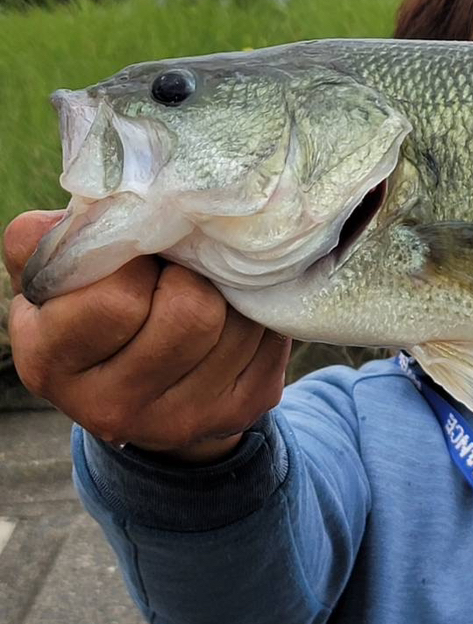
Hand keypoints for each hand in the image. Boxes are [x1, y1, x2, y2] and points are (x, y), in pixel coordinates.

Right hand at [4, 210, 290, 462]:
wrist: (134, 381)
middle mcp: (110, 406)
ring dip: (230, 291)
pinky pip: (270, 343)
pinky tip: (233, 314)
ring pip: (240, 324)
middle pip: (193, 312)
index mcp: (51, 361)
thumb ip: (61, 239)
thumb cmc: (90, 306)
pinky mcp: (237, 413)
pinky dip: (259, 315)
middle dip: (193, 275)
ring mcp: (178, 421)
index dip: (137, 260)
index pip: (117, 299)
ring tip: (207, 288)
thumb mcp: (56, 274)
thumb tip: (105, 203)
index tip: (137, 255)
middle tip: (179, 269)